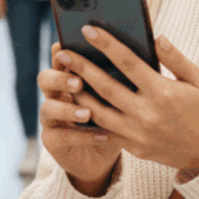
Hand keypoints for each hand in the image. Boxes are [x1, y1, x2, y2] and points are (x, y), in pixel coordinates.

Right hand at [37, 42, 122, 194]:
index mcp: (69, 77)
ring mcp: (51, 118)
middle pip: (45, 79)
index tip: (68, 45)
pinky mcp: (52, 140)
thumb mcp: (123, 94)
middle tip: (79, 81)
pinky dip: (80, 136)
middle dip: (60, 78)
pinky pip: (60, 136)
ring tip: (87, 113)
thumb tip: (153, 43)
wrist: (102, 155)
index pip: (59, 59)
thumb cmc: (116, 118)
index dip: (60, 51)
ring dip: (66, 109)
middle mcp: (55, 95)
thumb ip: (126, 71)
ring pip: (48, 108)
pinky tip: (100, 135)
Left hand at [57, 25, 198, 172]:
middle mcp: (147, 113)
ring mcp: (138, 133)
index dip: (106, 44)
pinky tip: (76, 106)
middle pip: (105, 86)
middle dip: (81, 67)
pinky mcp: (134, 147)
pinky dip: (89, 119)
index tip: (88, 30)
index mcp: (163, 92)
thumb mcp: (198, 80)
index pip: (128, 62)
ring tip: (64, 78)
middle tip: (62, 53)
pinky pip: (105, 132)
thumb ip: (176, 59)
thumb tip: (157, 38)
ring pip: (98, 111)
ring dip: (79, 93)